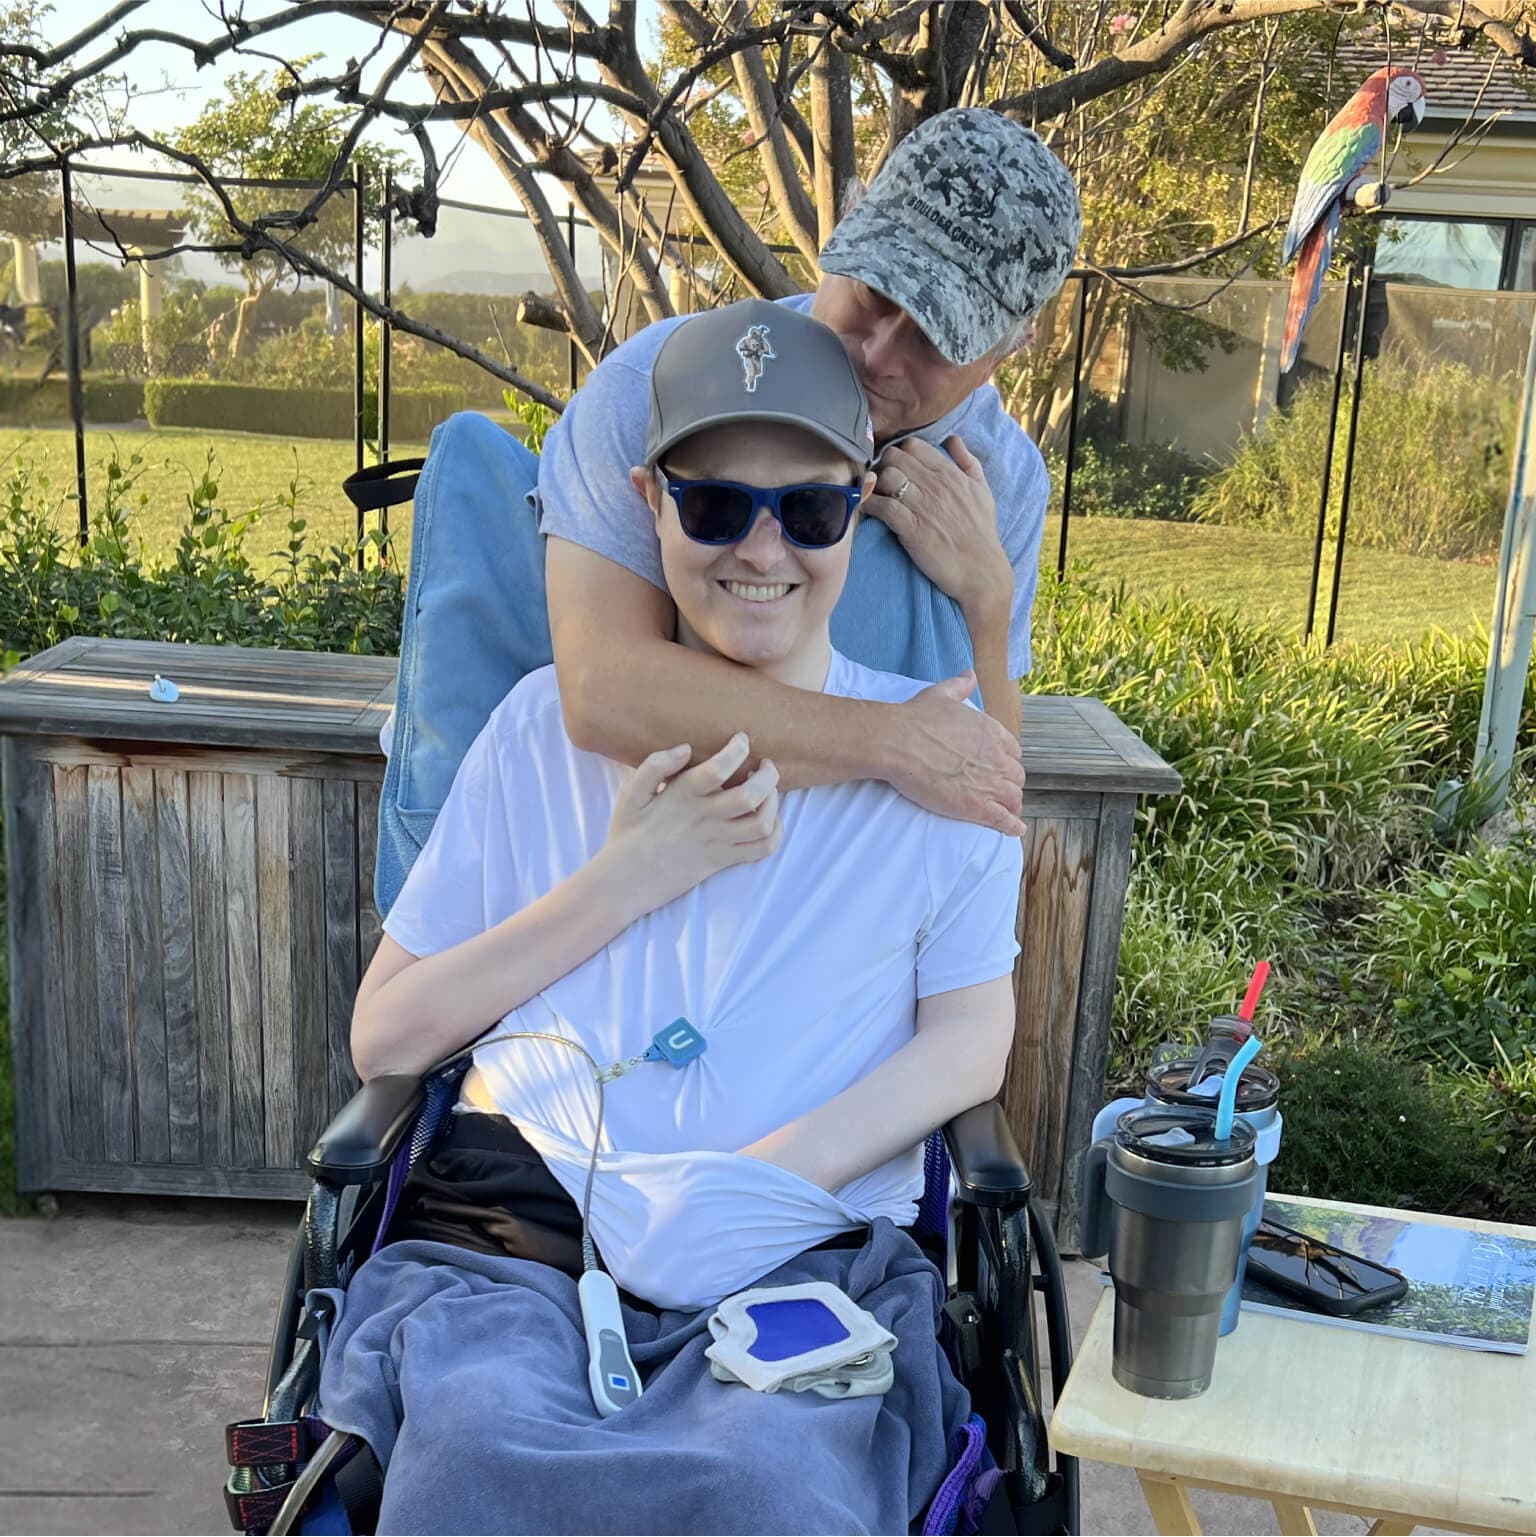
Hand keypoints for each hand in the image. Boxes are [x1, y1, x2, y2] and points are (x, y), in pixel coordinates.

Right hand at [603, 731, 781, 912]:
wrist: (625, 880)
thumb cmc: (628, 833)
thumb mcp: (630, 794)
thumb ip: (654, 765)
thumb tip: (685, 748)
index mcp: (681, 796)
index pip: (719, 768)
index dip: (737, 749)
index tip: (741, 740)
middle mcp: (704, 818)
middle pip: (751, 795)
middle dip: (768, 775)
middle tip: (765, 765)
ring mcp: (716, 842)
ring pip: (761, 822)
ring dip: (773, 802)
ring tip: (768, 791)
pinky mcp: (722, 861)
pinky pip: (761, 850)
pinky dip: (774, 833)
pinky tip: (768, 820)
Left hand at [865, 435, 1012, 615]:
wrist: (981, 571)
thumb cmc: (982, 533)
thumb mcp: (983, 491)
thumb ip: (968, 462)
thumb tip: (953, 439)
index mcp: (951, 474)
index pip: (914, 446)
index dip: (899, 453)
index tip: (896, 467)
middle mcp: (936, 485)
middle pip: (895, 457)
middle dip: (883, 466)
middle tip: (881, 482)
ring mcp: (923, 506)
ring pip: (886, 477)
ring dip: (875, 484)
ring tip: (875, 495)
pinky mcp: (911, 528)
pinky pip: (882, 506)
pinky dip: (870, 504)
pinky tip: (869, 509)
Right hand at [886, 672, 1024, 836]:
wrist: (899, 742)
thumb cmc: (916, 718)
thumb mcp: (941, 694)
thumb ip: (959, 685)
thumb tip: (970, 675)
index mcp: (992, 732)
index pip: (1013, 751)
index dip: (1006, 760)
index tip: (999, 766)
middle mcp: (997, 758)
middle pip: (1015, 776)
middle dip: (1010, 784)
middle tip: (1001, 791)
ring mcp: (989, 784)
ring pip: (1013, 798)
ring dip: (1012, 805)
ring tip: (1008, 812)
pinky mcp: (977, 806)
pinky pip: (1004, 820)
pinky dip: (1012, 826)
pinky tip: (1015, 831)